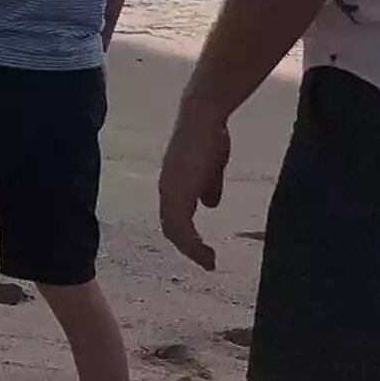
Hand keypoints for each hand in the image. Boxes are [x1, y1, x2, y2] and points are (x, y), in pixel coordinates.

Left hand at [158, 104, 229, 269]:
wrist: (204, 118)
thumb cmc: (209, 137)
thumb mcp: (212, 167)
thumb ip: (209, 186)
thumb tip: (210, 205)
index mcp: (173, 184)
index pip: (174, 216)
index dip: (186, 233)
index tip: (203, 248)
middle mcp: (167, 190)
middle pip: (171, 227)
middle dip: (188, 247)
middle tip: (206, 260)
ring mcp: (169, 192)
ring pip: (174, 231)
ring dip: (191, 249)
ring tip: (208, 261)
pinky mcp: (177, 194)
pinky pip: (181, 228)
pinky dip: (192, 245)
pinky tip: (206, 253)